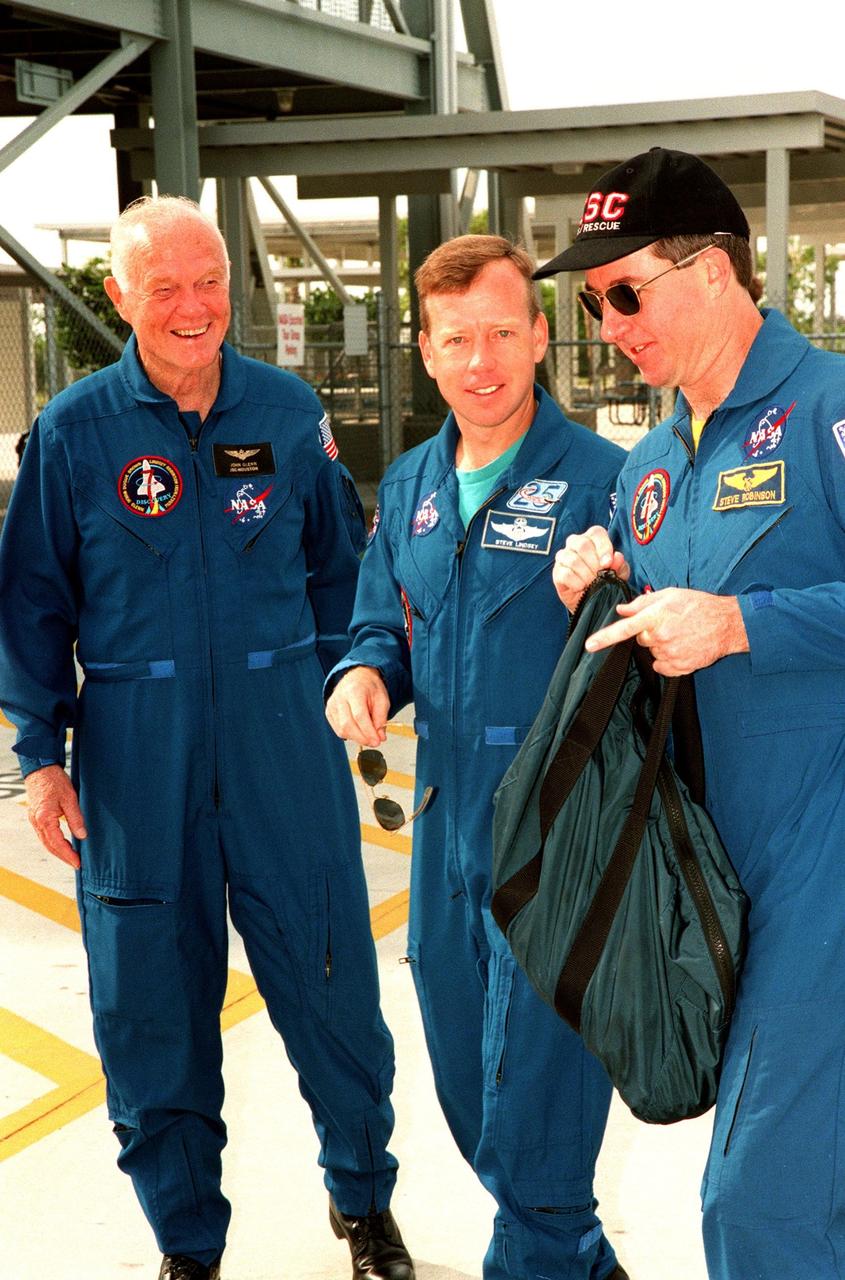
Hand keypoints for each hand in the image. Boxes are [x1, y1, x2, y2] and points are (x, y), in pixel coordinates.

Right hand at [25, 765, 86, 868]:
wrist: (40, 768)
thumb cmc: (54, 781)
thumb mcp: (70, 798)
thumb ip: (76, 818)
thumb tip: (82, 835)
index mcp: (45, 819)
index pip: (57, 843)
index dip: (68, 855)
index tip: (78, 863)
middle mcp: (37, 822)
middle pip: (50, 846)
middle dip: (63, 856)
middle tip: (76, 864)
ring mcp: (34, 820)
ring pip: (46, 841)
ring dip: (58, 851)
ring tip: (71, 857)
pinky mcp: (35, 816)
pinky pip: (44, 834)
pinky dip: (53, 842)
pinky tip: (61, 844)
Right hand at [326, 666, 389, 747]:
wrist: (357, 677)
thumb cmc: (369, 687)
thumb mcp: (382, 699)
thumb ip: (381, 718)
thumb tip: (380, 736)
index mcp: (354, 690)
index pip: (359, 715)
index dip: (368, 731)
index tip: (377, 741)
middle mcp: (340, 698)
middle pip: (347, 725)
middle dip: (362, 738)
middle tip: (374, 742)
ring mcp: (332, 705)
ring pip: (342, 730)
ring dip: (357, 738)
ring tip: (368, 735)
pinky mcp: (329, 712)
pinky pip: (338, 730)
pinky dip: (350, 735)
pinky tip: (359, 731)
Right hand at [553, 526, 629, 611]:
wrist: (591, 601)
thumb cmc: (605, 581)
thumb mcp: (618, 574)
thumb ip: (620, 565)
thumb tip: (617, 557)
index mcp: (592, 539)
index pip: (596, 533)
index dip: (603, 547)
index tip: (608, 563)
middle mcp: (575, 543)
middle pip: (582, 544)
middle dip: (594, 563)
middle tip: (600, 576)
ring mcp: (563, 557)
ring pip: (573, 559)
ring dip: (586, 574)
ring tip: (592, 583)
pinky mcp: (557, 572)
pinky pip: (565, 574)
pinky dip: (576, 582)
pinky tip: (582, 587)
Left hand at [584, 587, 749, 675]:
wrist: (727, 624)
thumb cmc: (699, 606)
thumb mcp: (670, 595)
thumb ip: (643, 603)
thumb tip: (622, 610)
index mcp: (655, 617)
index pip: (623, 629)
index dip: (604, 638)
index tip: (590, 645)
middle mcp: (660, 637)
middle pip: (640, 640)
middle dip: (649, 632)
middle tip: (668, 624)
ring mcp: (670, 654)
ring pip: (652, 652)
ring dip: (661, 645)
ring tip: (680, 634)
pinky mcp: (680, 667)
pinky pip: (662, 666)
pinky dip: (668, 659)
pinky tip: (682, 647)